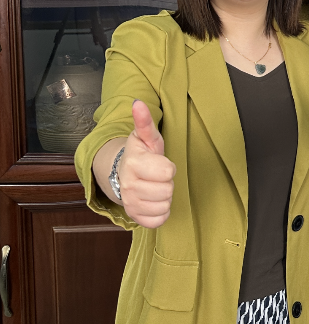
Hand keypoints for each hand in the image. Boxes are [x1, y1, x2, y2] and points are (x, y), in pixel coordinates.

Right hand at [118, 100, 176, 228]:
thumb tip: (138, 103)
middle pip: (167, 190)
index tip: (160, 163)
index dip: (168, 167)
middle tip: (158, 176)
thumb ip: (145, 121)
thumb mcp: (147, 137)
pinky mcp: (134, 217)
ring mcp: (130, 203)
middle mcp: (128, 185)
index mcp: (133, 164)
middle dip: (167, 182)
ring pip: (164, 205)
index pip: (167, 172)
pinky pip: (158, 221)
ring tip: (156, 186)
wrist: (124, 174)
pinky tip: (154, 201)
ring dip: (165, 197)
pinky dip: (161, 212)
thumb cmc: (143, 154)